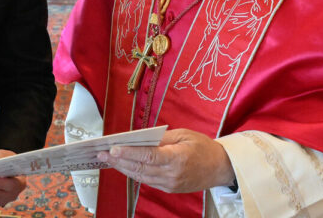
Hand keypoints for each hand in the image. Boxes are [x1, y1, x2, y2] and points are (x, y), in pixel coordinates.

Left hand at [97, 128, 234, 192]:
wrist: (221, 168)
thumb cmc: (203, 147)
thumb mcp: (183, 135)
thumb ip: (161, 138)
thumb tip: (140, 139)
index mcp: (176, 158)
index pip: (147, 156)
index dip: (128, 153)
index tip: (113, 149)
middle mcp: (172, 174)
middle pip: (140, 168)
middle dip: (118, 161)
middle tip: (101, 153)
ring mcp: (170, 184)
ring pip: (141, 176)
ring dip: (122, 168)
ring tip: (108, 159)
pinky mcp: (169, 189)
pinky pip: (147, 181)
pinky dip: (134, 173)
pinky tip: (123, 166)